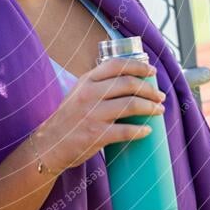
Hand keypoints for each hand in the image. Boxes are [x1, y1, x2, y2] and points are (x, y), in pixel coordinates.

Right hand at [31, 58, 165, 173]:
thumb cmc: (68, 120)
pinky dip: (140, 130)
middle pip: (128, 84)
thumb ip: (98, 85)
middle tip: (160, 96)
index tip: (152, 71)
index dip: (138, 66)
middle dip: (150, 89)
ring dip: (150, 107)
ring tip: (159, 110)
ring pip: (130, 105)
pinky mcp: (95, 134)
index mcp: (86, 81)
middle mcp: (89, 94)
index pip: (116, 65)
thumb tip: (129, 81)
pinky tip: (148, 130)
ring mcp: (92, 114)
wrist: (49, 145)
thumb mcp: (78, 93)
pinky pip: (125, 131)